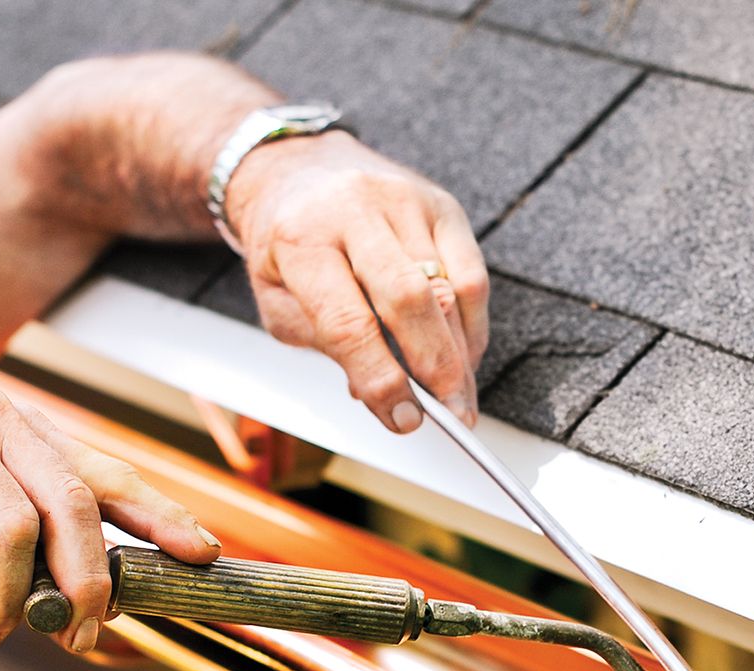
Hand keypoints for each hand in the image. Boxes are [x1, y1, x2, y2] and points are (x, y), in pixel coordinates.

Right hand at [0, 384, 219, 657]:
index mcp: (27, 434)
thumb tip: (105, 610)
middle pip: (73, 505)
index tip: (202, 552)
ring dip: (1, 603)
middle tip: (79, 636)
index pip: (109, 473)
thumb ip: (39, 557)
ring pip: (16, 532)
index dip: (160, 515)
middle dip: (86, 581)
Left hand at [226, 131, 488, 433]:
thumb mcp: (280, 301)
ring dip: (461, 353)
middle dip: (438, 368)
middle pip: (411, 299)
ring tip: (461, 396)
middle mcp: (355, 210)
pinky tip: (464, 352)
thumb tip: (385, 396)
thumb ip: (328, 348)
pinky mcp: (440, 204)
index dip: (382, 379)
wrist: (295, 169)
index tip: (404, 419)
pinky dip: (473, 323)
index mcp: (301, 239)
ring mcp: (403, 200)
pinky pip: (472, 273)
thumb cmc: (287, 243)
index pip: (349, 322)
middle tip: (454, 415)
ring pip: (450, 288)